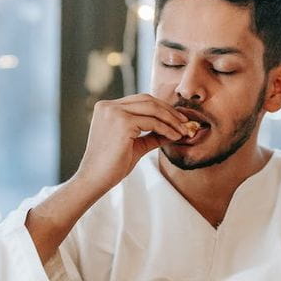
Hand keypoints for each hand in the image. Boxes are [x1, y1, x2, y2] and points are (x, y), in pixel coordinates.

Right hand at [72, 93, 190, 191]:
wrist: (94, 179)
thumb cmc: (111, 165)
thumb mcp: (135, 145)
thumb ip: (151, 135)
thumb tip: (173, 130)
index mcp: (107, 108)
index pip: (140, 101)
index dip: (161, 108)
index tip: (177, 119)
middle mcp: (108, 106)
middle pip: (147, 100)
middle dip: (169, 111)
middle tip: (185, 122)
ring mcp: (114, 112)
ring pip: (152, 108)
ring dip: (171, 119)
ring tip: (183, 131)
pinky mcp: (122, 122)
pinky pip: (152, 122)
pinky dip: (167, 129)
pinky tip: (175, 137)